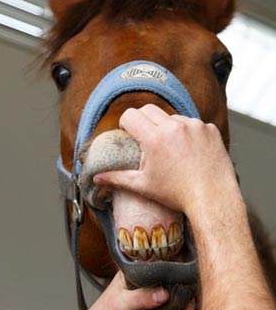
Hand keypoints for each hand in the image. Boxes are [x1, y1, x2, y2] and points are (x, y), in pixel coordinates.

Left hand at [44, 271, 195, 309]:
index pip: (157, 262)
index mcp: (134, 270)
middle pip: (171, 279)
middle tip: (189, 305)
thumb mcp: (121, 305)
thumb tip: (163, 293)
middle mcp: (145, 280)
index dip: (174, 267)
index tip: (189, 275)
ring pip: (175, 294)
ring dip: (185, 305)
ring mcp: (151, 294)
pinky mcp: (156, 309)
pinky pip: (174, 309)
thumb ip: (142, 298)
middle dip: (184, 290)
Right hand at [93, 104, 239, 218]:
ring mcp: (195, 126)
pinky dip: (187, 132)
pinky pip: (192, 123)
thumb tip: (96, 178)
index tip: (129, 134)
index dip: (126, 124)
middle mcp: (174, 127)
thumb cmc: (176, 194)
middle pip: (148, 109)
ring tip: (170, 148)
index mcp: (154, 139)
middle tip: (145, 137)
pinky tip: (189, 150)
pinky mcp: (210, 129)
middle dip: (142, 120)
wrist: (213, 199)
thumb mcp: (143, 185)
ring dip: (166, 126)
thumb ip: (116, 178)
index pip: (130, 115)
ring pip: (171, 116)